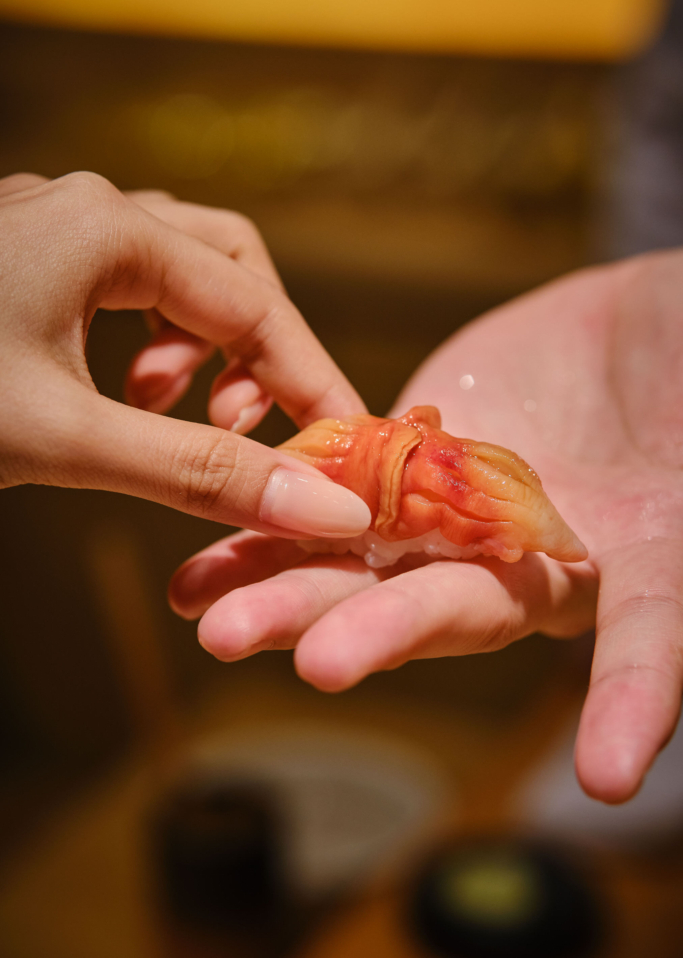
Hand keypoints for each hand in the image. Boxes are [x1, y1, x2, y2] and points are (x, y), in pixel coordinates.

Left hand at [0, 172, 369, 538]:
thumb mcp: (66, 440)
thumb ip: (198, 473)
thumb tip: (325, 508)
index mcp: (105, 228)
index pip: (255, 305)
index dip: (312, 384)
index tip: (348, 451)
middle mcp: (84, 209)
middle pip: (226, 267)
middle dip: (250, 353)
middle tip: (231, 424)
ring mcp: (49, 230)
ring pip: (172, 273)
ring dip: (194, 347)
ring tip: (155, 410)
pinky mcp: (22, 261)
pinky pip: (119, 286)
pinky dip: (146, 341)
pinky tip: (116, 393)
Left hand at [171, 250, 682, 803]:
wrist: (650, 323)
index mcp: (638, 564)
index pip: (650, 638)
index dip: (640, 696)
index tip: (616, 772)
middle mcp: (536, 558)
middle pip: (462, 604)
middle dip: (386, 633)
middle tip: (308, 662)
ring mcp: (462, 510)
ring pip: (372, 560)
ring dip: (294, 591)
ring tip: (211, 618)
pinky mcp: (409, 455)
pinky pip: (334, 494)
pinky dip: (270, 523)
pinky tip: (204, 555)